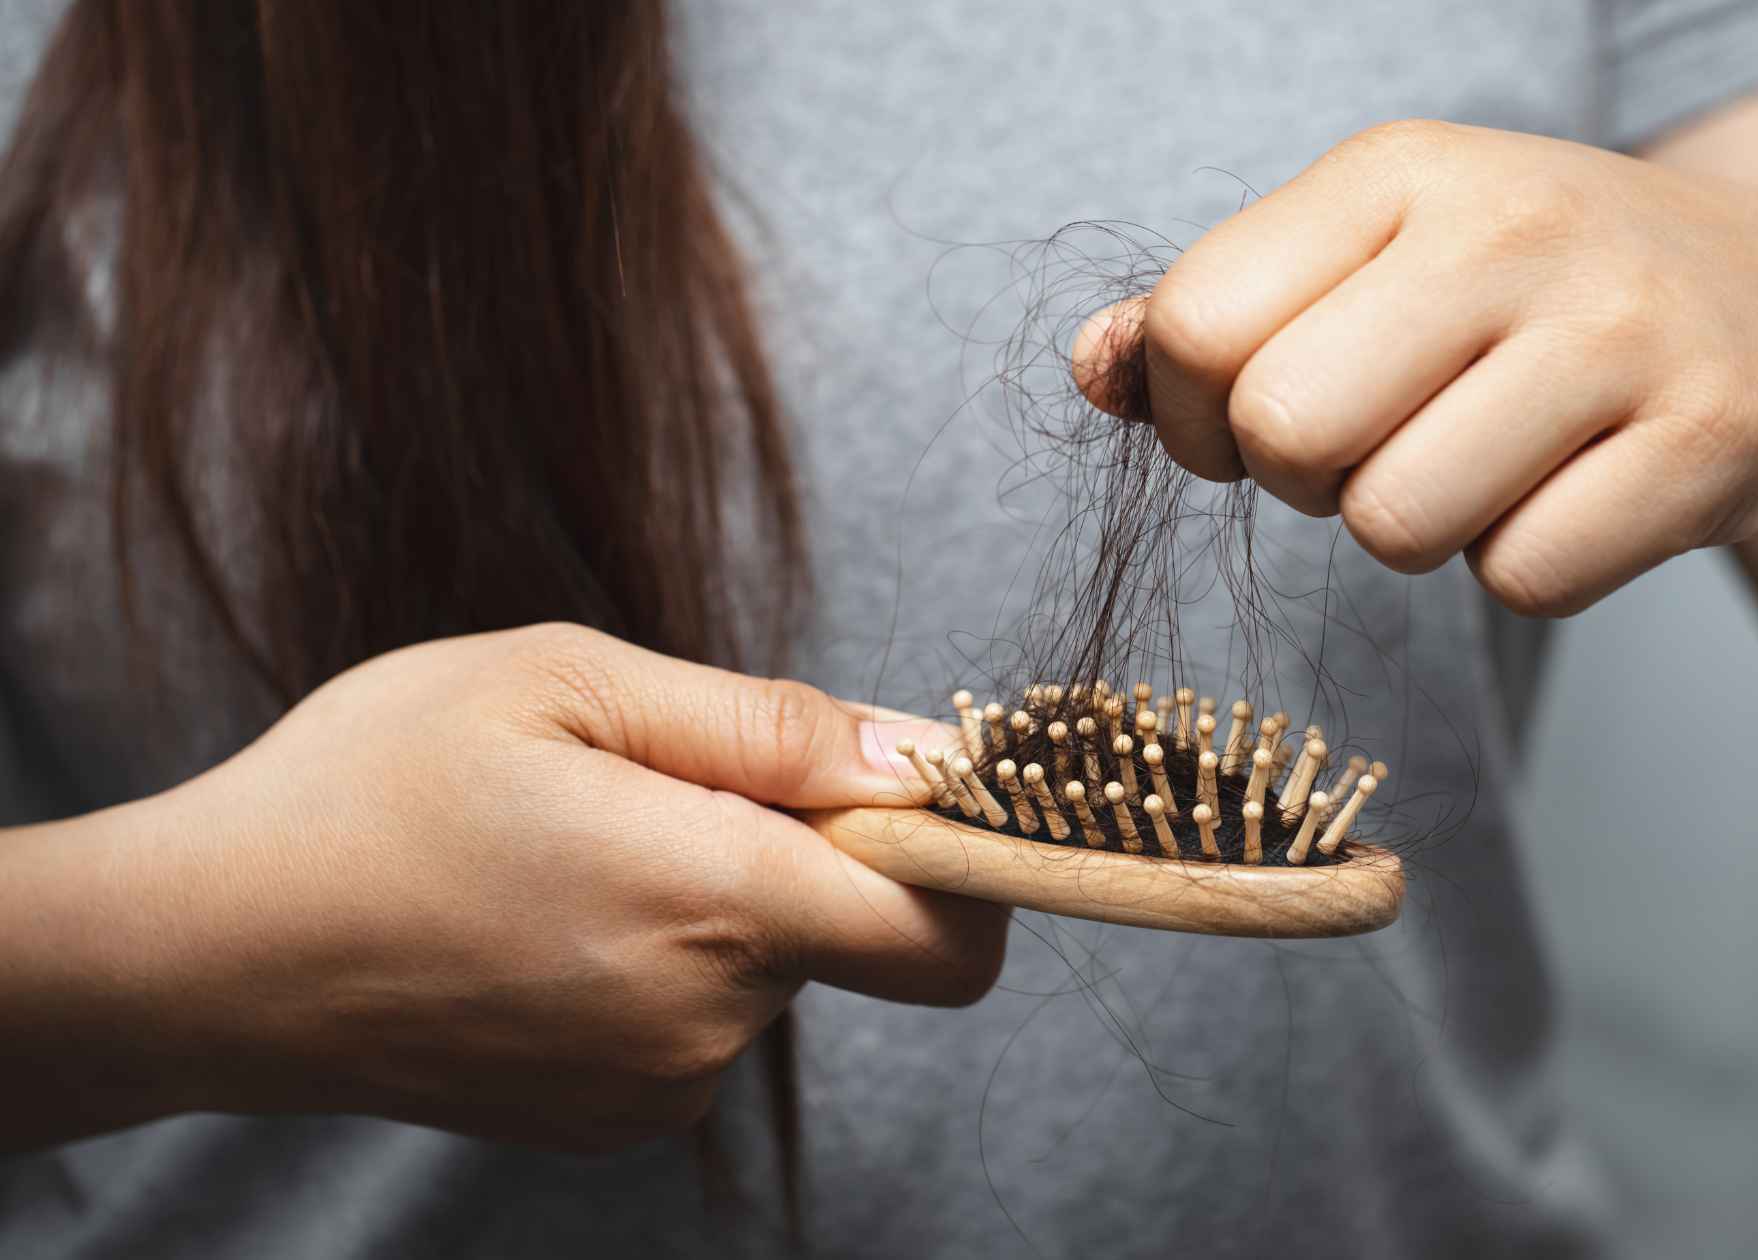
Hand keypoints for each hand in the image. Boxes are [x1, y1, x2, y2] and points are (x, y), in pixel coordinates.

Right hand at [56, 625, 1003, 1149]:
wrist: (206, 953)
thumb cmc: (372, 787)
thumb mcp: (567, 682)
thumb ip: (767, 725)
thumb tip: (921, 755)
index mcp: (715, 899)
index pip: (948, 931)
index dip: (968, 859)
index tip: (918, 796)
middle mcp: (707, 1020)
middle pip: (852, 931)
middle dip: (799, 848)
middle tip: (654, 783)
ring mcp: (657, 1087)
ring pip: (768, 969)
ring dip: (717, 899)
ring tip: (573, 847)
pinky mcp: (611, 1121)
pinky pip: (700, 1019)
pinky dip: (664, 961)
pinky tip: (549, 917)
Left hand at [1075, 120, 1757, 613]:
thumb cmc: (1537, 293)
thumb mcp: (1377, 256)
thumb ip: (1219, 312)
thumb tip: (1091, 371)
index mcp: (1399, 170)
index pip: (1198, 324)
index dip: (1198, 417)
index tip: (1259, 423)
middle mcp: (1511, 225)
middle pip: (1285, 434)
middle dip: (1308, 481)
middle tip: (1383, 449)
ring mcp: (1621, 328)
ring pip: (1397, 526)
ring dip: (1421, 531)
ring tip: (1490, 461)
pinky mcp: (1709, 437)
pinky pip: (1526, 579)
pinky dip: (1532, 567)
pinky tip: (1580, 492)